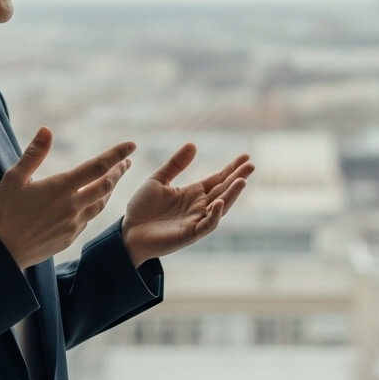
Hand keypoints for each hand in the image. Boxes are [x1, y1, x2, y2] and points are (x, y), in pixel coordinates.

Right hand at [0, 128, 135, 269]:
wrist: (1, 253)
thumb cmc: (4, 212)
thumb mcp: (13, 178)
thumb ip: (34, 154)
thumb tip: (46, 130)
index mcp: (60, 188)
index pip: (97, 167)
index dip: (117, 154)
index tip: (131, 145)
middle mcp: (72, 206)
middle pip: (106, 185)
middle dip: (119, 170)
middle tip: (127, 161)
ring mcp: (73, 224)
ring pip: (101, 203)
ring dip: (110, 189)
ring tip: (114, 178)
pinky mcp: (70, 238)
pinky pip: (88, 219)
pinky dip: (95, 206)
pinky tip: (93, 202)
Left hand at [122, 144, 253, 266]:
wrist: (127, 232)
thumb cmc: (142, 208)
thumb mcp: (158, 179)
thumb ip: (175, 164)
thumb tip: (193, 144)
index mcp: (193, 193)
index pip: (218, 179)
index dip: (232, 168)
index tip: (246, 156)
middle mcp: (199, 206)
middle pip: (223, 190)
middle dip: (238, 178)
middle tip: (251, 165)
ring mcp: (196, 221)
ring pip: (220, 207)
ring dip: (232, 195)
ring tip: (242, 181)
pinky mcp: (189, 235)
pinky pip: (206, 225)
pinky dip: (214, 215)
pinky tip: (218, 202)